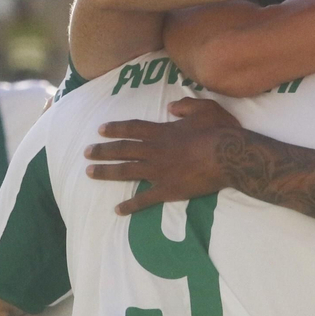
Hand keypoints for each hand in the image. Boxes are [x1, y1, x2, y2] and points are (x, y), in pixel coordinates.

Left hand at [85, 99, 242, 214]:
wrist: (229, 157)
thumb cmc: (220, 131)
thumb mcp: (205, 108)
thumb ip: (185, 105)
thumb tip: (170, 107)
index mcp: (162, 132)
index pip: (133, 129)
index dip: (116, 129)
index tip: (101, 130)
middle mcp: (154, 151)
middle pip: (122, 150)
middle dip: (102, 151)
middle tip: (86, 153)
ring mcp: (159, 172)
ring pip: (126, 171)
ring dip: (106, 172)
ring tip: (89, 173)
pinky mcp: (167, 191)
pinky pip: (145, 200)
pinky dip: (130, 205)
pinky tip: (117, 210)